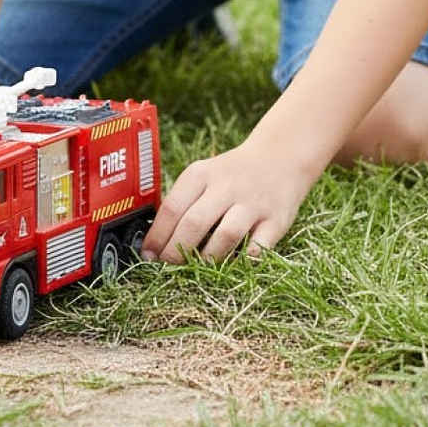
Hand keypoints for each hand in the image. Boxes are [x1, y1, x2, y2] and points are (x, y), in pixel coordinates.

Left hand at [140, 140, 315, 264]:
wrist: (279, 158)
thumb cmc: (231, 174)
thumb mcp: (203, 175)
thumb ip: (182, 202)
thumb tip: (154, 241)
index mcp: (202, 174)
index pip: (172, 208)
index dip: (157, 236)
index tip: (148, 255)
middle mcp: (227, 186)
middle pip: (194, 223)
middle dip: (176, 252)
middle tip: (168, 267)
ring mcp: (253, 203)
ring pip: (225, 236)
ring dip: (207, 258)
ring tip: (197, 268)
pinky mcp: (276, 220)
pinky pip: (258, 247)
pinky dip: (244, 260)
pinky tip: (233, 264)